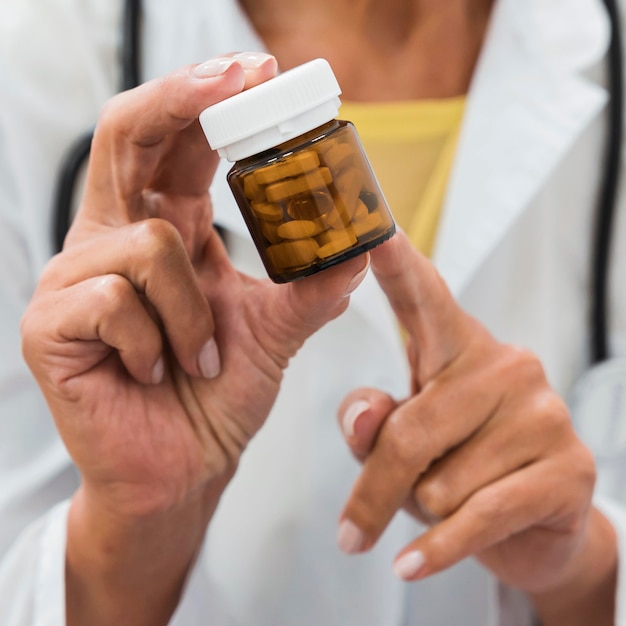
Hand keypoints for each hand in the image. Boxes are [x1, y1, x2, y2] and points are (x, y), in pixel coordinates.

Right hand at [20, 52, 369, 625]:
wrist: (184, 467)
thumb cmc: (217, 397)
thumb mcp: (273, 333)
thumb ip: (310, 289)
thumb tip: (361, 247)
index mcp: (164, 234)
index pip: (173, 145)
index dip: (207, 99)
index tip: (258, 72)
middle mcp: (113, 243)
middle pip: (126, 138)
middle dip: (181, 102)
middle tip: (236, 79)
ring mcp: (75, 282)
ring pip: (146, 246)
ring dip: (193, 310)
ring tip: (198, 357)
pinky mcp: (52, 326)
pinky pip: (116, 300)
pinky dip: (157, 341)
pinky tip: (154, 373)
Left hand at [335, 231, 615, 624]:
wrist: (533, 524)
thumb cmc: (455, 466)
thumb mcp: (403, 443)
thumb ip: (373, 424)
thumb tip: (364, 413)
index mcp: (458, 347)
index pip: (423, 296)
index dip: (396, 262)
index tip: (371, 225)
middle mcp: (506, 364)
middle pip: (409, 429)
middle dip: (374, 488)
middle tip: (350, 528)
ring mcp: (542, 414)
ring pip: (438, 481)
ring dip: (421, 511)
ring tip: (446, 505)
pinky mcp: (567, 469)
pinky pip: (477, 516)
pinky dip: (437, 549)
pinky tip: (412, 563)